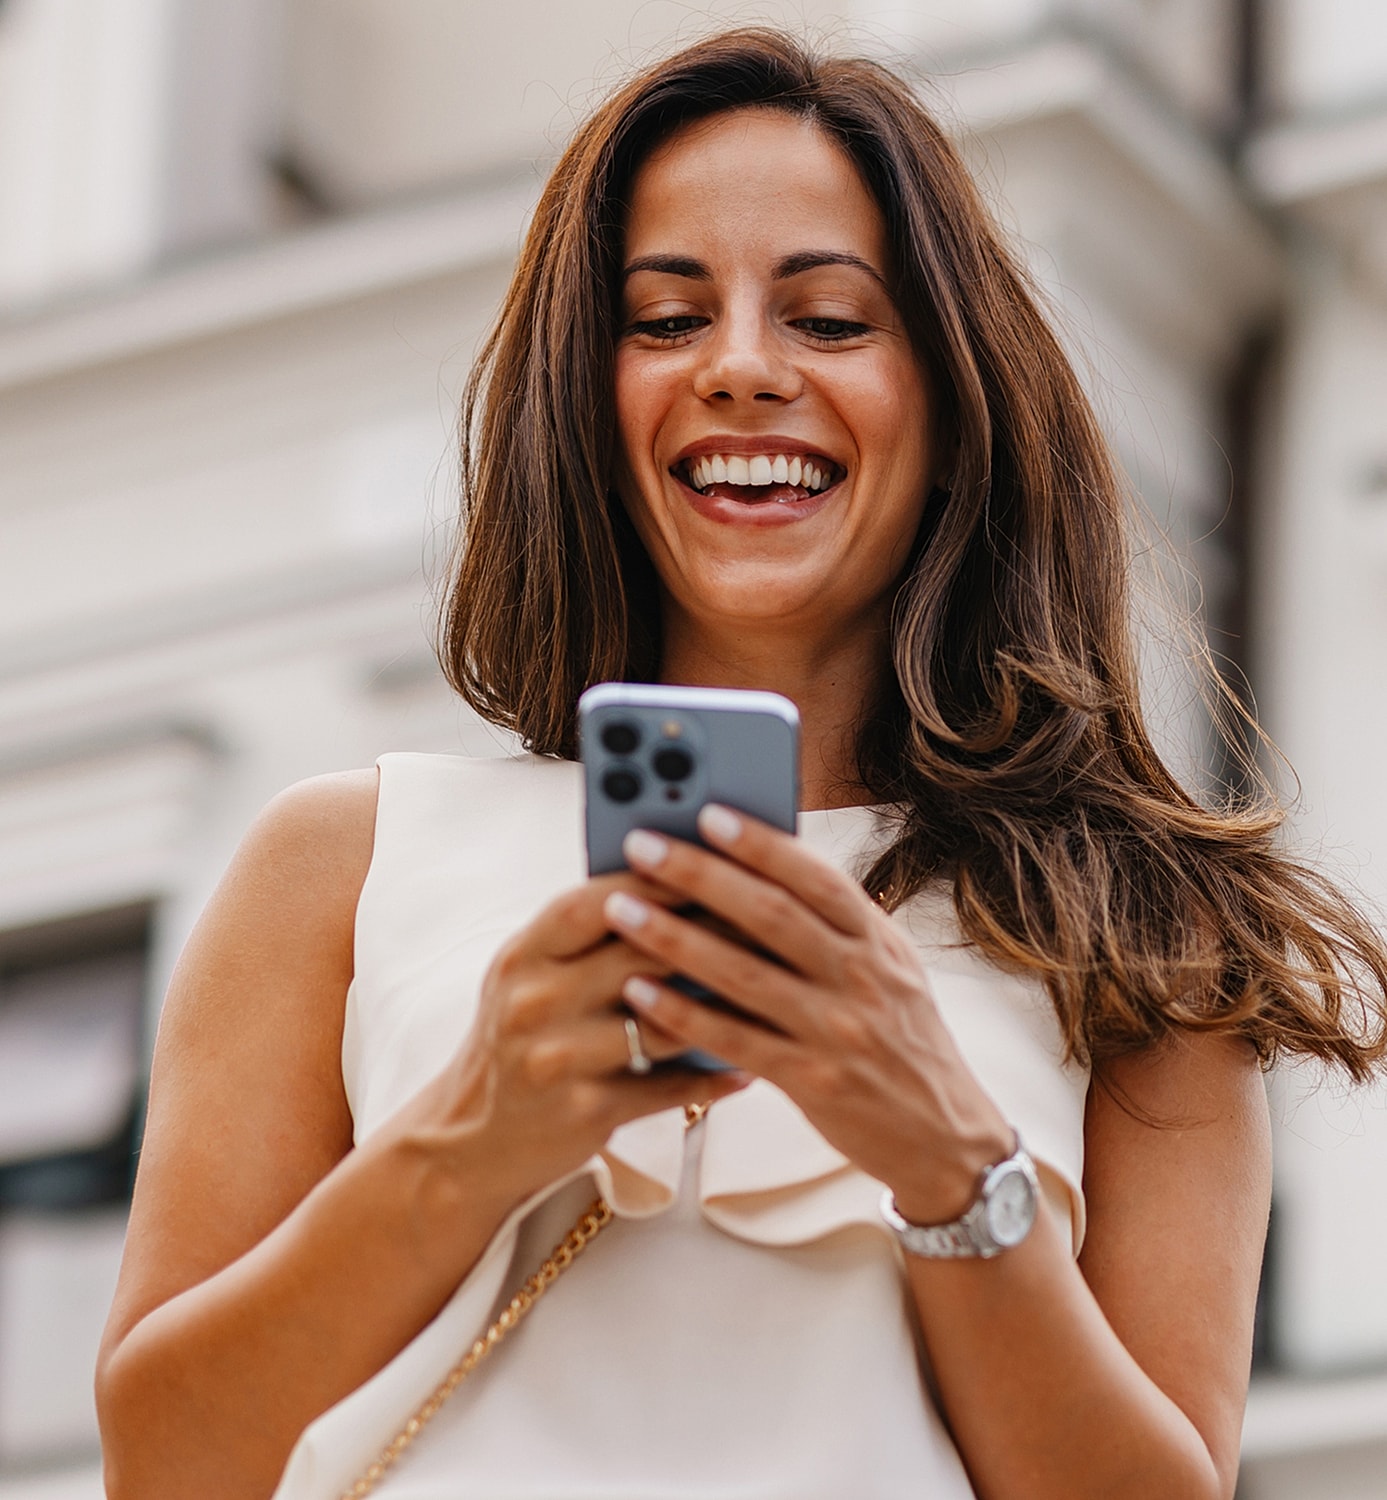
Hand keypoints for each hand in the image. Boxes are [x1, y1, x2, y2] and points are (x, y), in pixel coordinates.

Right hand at [414, 871, 748, 1211]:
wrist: (471, 1140)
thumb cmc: (521, 1041)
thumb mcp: (532, 977)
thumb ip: (588, 937)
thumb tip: (677, 885)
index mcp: (524, 955)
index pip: (596, 900)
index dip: (659, 879)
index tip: (716, 860)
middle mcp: (533, 1001)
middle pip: (639, 955)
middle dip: (710, 935)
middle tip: (768, 921)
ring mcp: (556, 1058)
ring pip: (662, 1022)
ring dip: (723, 1008)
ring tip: (772, 992)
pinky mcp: (582, 1111)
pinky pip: (666, 1088)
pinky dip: (711, 1077)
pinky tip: (747, 1067)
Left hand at [604, 805, 1012, 1222]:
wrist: (944, 1135)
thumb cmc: (901, 1036)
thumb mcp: (888, 965)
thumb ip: (834, 922)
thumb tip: (761, 863)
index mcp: (876, 939)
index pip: (815, 877)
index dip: (761, 843)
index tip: (708, 813)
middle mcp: (859, 978)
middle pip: (770, 914)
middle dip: (700, 874)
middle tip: (641, 846)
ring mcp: (836, 1030)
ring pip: (743, 973)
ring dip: (675, 937)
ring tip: (622, 909)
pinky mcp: (812, 1082)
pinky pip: (734, 1040)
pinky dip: (683, 1013)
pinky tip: (639, 991)